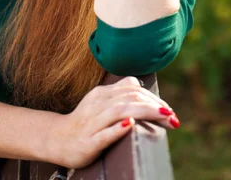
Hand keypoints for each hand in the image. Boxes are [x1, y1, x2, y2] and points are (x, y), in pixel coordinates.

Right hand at [54, 76, 179, 168]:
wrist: (57, 139)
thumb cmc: (86, 122)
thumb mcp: (102, 103)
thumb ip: (120, 95)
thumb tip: (142, 89)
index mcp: (102, 94)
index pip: (132, 88)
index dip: (153, 97)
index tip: (168, 111)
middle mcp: (97, 104)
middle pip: (130, 97)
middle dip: (155, 106)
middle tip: (173, 117)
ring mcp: (92, 123)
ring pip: (120, 111)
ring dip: (145, 112)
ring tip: (164, 116)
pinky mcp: (87, 142)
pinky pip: (103, 133)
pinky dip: (117, 128)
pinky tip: (130, 124)